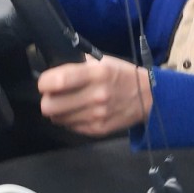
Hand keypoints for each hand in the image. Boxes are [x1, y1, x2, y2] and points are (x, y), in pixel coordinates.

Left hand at [37, 55, 152, 136]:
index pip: (57, 81)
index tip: (46, 81)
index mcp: (96, 74)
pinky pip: (69, 126)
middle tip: (54, 95)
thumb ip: (80, 65)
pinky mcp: (96, 130)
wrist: (148, 97)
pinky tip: (80, 111)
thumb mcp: (104, 62)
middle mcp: (95, 96)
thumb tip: (55, 69)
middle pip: (49, 106)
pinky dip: (70, 119)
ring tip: (68, 103)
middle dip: (48, 99)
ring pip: (56, 118)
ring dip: (58, 111)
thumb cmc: (122, 75)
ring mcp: (96, 116)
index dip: (44, 82)